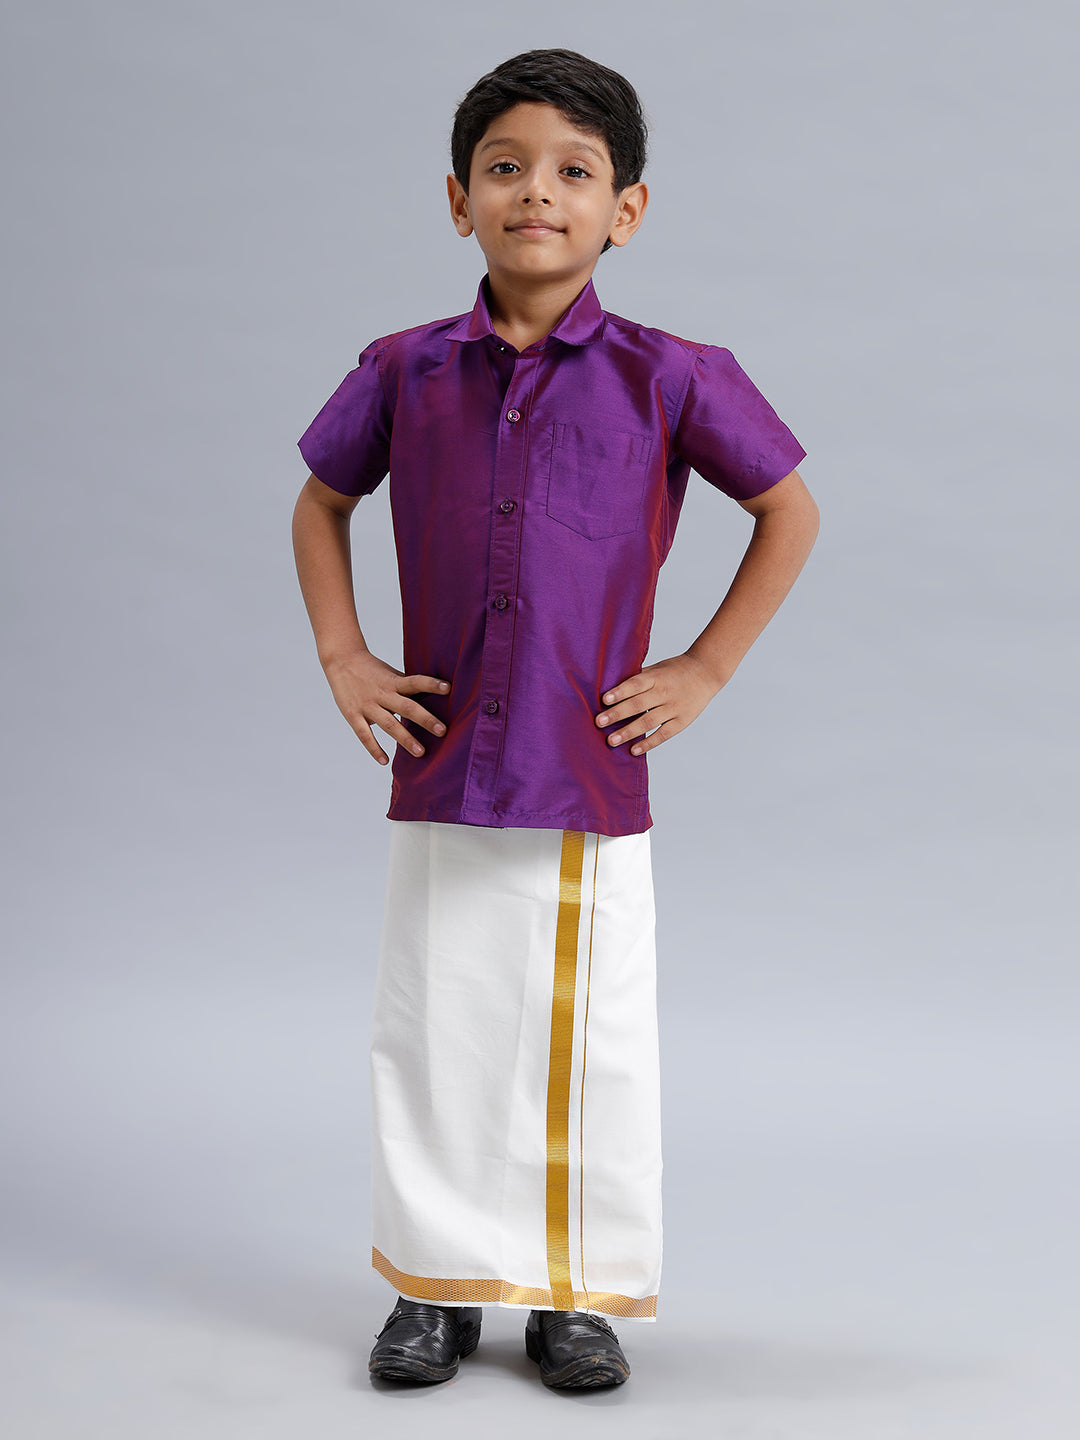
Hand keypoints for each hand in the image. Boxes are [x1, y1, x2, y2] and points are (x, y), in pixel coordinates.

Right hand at [323, 648, 449, 764]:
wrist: (341, 661)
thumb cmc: (372, 670)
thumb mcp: (391, 673)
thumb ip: (407, 686)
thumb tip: (431, 697)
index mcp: (393, 681)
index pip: (415, 681)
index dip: (431, 684)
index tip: (448, 689)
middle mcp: (382, 693)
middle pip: (406, 707)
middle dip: (425, 720)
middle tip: (442, 731)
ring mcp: (367, 705)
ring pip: (389, 724)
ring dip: (405, 739)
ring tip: (420, 752)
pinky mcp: (353, 715)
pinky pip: (364, 735)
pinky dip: (374, 749)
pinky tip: (385, 761)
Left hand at [595, 653, 725, 755]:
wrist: (706, 672)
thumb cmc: (675, 669)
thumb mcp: (657, 667)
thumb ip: (638, 677)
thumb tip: (611, 685)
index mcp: (656, 677)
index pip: (635, 684)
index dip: (620, 692)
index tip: (604, 700)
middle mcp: (664, 692)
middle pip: (638, 705)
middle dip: (617, 714)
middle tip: (599, 723)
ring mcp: (674, 708)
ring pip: (648, 722)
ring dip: (628, 732)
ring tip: (611, 740)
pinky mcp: (682, 721)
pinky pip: (663, 734)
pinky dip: (648, 743)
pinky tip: (633, 750)